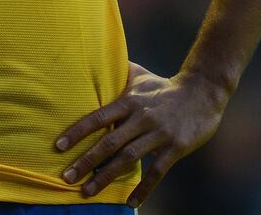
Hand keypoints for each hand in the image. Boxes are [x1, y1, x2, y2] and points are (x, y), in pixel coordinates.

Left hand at [54, 62, 228, 206]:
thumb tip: (93, 61)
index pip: (98, 117)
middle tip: (66, 177)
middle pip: (110, 142)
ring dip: (106, 177)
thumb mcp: (139, 75)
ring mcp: (159, 133)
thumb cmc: (163, 85)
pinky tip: (131, 202)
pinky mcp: (176, 147)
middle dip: (86, 161)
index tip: (59, 146)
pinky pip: (157, 171)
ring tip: (87, 191)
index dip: (77, 132)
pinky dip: (144, 188)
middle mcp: (141, 116)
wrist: (202, 92)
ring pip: (128, 159)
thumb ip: (117, 73)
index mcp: (129, 100)